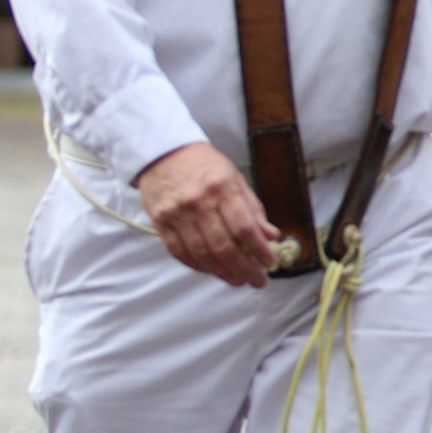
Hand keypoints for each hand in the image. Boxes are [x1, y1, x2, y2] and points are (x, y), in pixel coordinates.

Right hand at [135, 142, 280, 286]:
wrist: (164, 153)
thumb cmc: (206, 166)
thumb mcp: (236, 180)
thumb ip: (253, 210)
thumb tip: (271, 236)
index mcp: (222, 188)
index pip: (245, 228)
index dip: (260, 250)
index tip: (270, 263)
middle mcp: (198, 202)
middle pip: (223, 246)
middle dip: (244, 268)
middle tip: (258, 280)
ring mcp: (176, 214)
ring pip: (201, 254)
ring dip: (223, 272)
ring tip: (239, 280)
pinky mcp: (160, 222)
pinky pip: (180, 252)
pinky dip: (199, 266)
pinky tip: (213, 271)